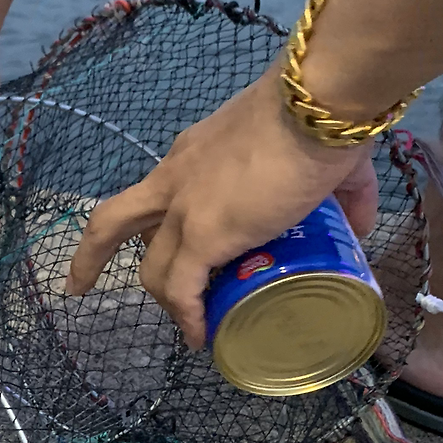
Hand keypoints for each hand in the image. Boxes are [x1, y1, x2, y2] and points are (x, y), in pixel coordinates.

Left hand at [63, 66, 379, 347]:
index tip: (159, 243)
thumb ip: (345, 194)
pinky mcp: (204, 233)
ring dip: (162, 300)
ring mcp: (185, 207)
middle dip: (92, 256)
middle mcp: (174, 178)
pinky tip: (200, 337)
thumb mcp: (325, 160)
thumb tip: (360, 228)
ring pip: (149, 266)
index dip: (154, 224)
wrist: (319, 105)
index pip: (158, 193)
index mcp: (192, 154)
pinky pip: (182, 289)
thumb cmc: (322, 120)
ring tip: (185, 326)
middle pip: (113, 221)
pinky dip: (188, 318)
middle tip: (82, 285)